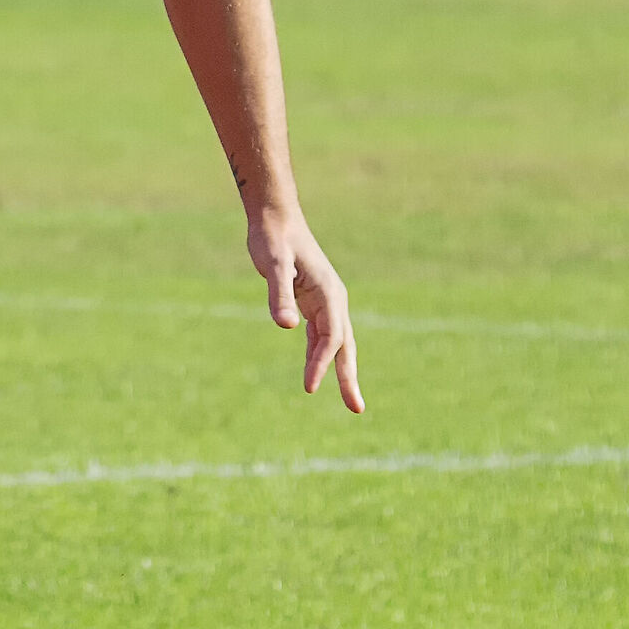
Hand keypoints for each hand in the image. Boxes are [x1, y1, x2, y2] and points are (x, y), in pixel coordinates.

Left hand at [247, 209, 362, 412]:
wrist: (276, 219)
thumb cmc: (273, 239)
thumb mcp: (272, 265)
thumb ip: (279, 295)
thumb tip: (287, 326)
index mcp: (328, 294)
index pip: (330, 338)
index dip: (321, 364)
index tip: (309, 387)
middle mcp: (333, 300)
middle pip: (345, 346)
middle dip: (349, 378)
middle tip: (357, 409)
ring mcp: (326, 301)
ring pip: (336, 343)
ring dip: (339, 370)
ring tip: (348, 400)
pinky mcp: (314, 300)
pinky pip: (321, 334)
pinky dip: (320, 354)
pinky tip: (316, 369)